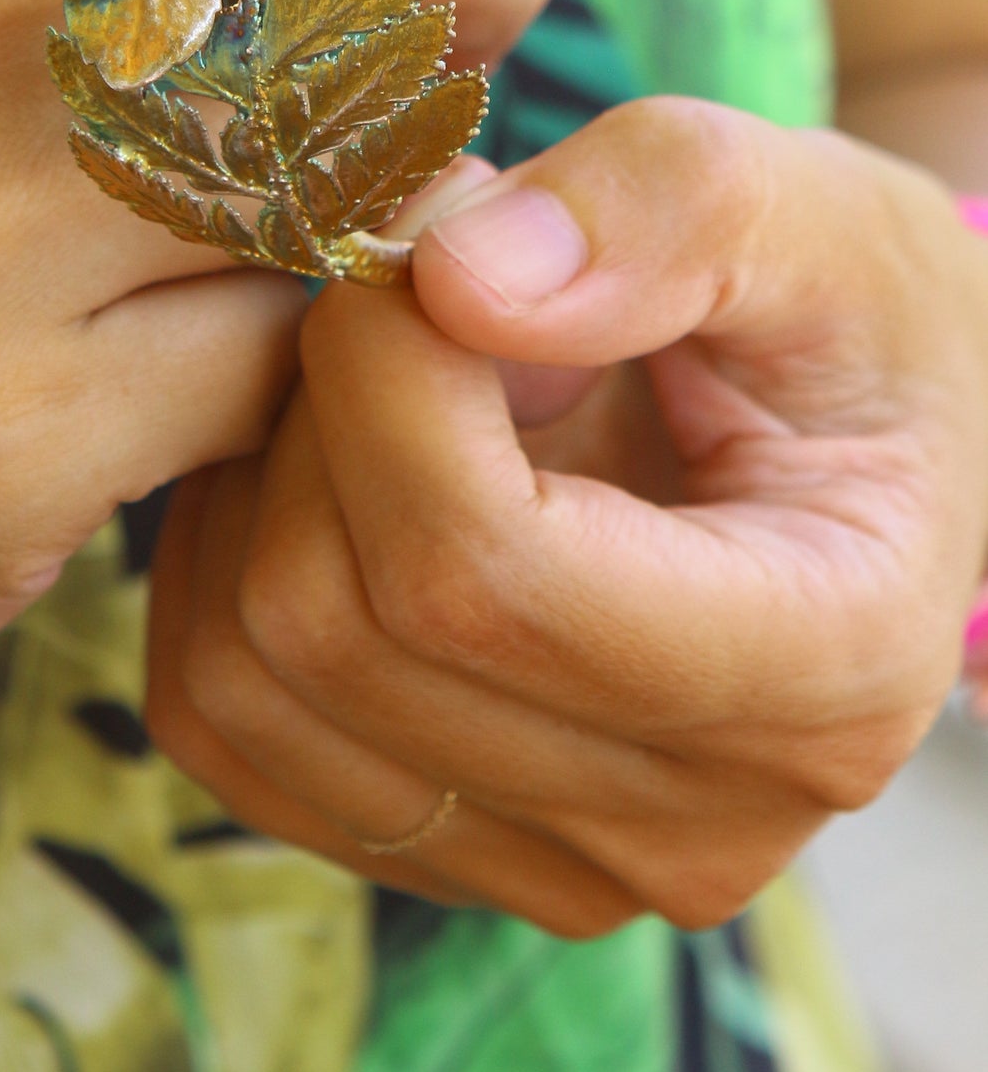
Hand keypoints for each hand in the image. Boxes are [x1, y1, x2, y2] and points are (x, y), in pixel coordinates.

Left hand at [146, 101, 987, 932]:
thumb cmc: (842, 315)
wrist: (850, 433)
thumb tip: (449, 280)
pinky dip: (225, 560)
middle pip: (337, 624)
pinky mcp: (444, 851)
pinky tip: (335, 463)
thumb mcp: (806, 207)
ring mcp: (558, 863)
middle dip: (320, 406)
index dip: (384, 369)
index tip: (414, 235)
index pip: (482, 568)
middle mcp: (694, 824)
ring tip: (392, 374)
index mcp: (820, 672)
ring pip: (247, 674)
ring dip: (260, 478)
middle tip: (408, 289)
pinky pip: (220, 715)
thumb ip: (656, 209)